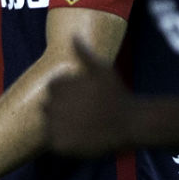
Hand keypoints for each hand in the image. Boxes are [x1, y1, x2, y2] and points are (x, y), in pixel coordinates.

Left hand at [44, 38, 133, 156]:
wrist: (131, 123)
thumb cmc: (117, 93)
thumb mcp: (101, 69)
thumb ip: (83, 53)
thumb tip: (73, 35)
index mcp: (59, 86)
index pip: (51, 89)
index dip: (67, 93)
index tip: (83, 98)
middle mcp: (54, 105)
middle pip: (47, 106)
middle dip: (62, 108)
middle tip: (85, 113)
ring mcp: (57, 125)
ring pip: (49, 124)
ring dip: (61, 124)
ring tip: (83, 124)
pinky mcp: (62, 144)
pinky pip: (54, 141)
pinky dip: (63, 140)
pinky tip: (81, 136)